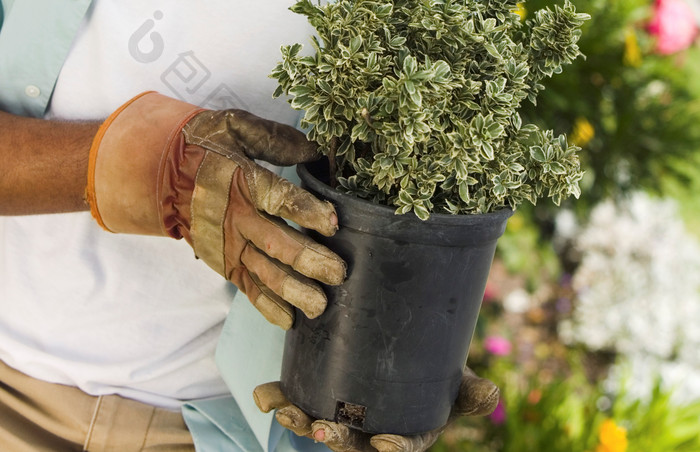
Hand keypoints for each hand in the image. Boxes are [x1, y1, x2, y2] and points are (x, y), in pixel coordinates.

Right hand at [86, 92, 345, 328]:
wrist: (160, 171)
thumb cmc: (206, 144)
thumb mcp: (235, 128)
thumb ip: (275, 140)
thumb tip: (314, 152)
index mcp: (240, 180)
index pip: (277, 198)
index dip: (305, 210)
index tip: (332, 222)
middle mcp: (234, 217)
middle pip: (275, 243)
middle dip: (308, 260)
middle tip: (338, 272)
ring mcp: (227, 244)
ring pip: (264, 272)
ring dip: (293, 290)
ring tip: (320, 305)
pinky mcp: (222, 260)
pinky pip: (247, 286)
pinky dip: (267, 305)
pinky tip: (290, 319)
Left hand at [253, 368, 499, 451]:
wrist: (404, 345)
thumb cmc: (435, 370)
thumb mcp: (455, 380)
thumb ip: (469, 391)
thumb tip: (492, 394)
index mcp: (406, 432)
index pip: (401, 448)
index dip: (394, 449)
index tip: (385, 443)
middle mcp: (370, 431)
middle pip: (350, 442)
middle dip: (335, 437)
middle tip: (324, 428)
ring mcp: (341, 415)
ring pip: (318, 424)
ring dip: (299, 419)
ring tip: (284, 409)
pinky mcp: (318, 392)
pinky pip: (295, 399)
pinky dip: (278, 397)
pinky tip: (265, 393)